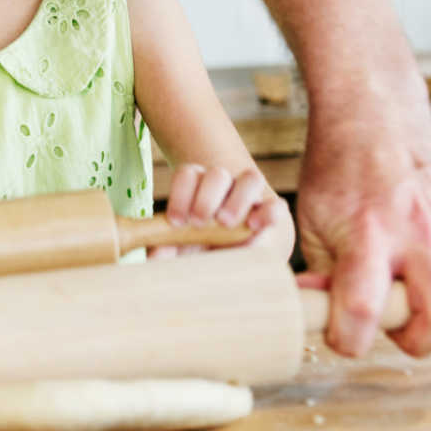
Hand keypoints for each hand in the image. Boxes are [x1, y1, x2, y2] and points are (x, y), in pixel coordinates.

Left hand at [150, 163, 294, 258]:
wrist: (238, 251)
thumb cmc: (203, 243)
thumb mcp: (184, 246)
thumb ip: (167, 249)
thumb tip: (154, 256)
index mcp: (199, 185)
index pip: (188, 174)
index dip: (180, 193)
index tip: (175, 221)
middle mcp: (226, 184)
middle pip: (217, 174)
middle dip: (206, 197)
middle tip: (199, 223)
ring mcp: (251, 194)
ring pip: (251, 179)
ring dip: (237, 200)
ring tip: (225, 223)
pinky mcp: (273, 210)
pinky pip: (276, 204)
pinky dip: (268, 213)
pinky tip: (254, 226)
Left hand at [296, 98, 430, 358]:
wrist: (374, 117)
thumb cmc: (338, 165)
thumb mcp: (311, 216)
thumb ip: (320, 269)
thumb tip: (318, 309)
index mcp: (366, 234)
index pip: (362, 310)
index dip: (348, 340)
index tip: (342, 337)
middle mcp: (417, 235)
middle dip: (414, 340)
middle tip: (392, 324)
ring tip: (418, 299)